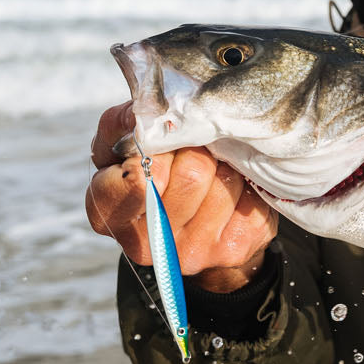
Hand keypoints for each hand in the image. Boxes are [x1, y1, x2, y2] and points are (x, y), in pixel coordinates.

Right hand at [85, 102, 277, 291]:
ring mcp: (193, 253)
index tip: (159, 145)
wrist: (186, 219)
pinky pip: (252, 199)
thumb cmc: (147, 172)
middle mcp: (149, 244)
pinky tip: (231, 188)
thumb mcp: (121, 145)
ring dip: (223, 166)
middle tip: (192, 152)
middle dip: (196, 152)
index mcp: (110, 214)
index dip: (154, 151)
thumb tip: (149, 110)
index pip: (139, 179)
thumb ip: (123, 123)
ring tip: (212, 170)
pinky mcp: (233, 250)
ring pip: (226, 184)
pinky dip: (246, 184)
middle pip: (192, 175)